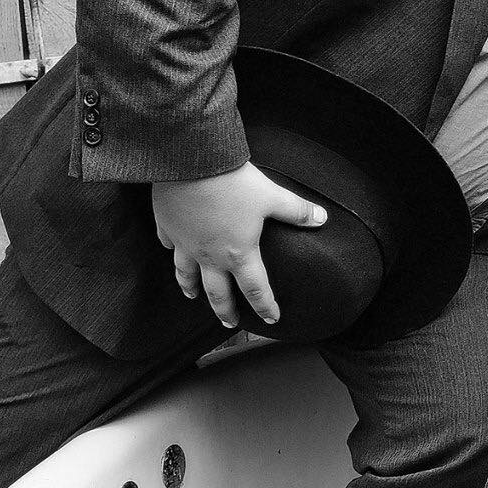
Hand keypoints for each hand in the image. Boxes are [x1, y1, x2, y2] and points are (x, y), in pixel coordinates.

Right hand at [152, 162, 327, 327]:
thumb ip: (296, 211)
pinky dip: (173, 252)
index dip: (265, 306)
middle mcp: (209, 255)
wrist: (189, 163)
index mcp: (238, 253)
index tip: (271, 319)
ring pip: (186, 274)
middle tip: (230, 324)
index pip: (255, 289)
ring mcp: (185, 243)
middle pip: (217, 292)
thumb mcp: (272, 196)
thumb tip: (321, 218)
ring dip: (191, 288)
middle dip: (225, 311)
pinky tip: (174, 251)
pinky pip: (169, 245)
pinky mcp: (167, 226)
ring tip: (193, 296)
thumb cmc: (232, 183)